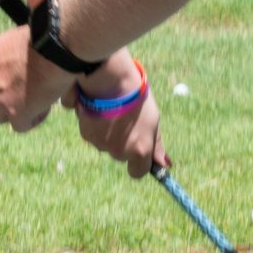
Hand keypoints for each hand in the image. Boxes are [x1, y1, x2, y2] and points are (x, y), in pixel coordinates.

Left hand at [0, 23, 71, 131]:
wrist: (58, 46)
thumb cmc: (49, 34)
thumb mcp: (22, 36)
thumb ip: (17, 49)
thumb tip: (28, 52)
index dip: (4, 78)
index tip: (21, 77)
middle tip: (17, 96)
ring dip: (10, 113)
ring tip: (31, 106)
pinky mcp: (15, 112)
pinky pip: (19, 126)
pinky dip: (31, 120)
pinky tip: (44, 109)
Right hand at [72, 59, 168, 178]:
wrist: (111, 81)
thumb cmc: (137, 98)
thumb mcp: (153, 120)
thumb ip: (157, 145)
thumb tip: (165, 165)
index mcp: (139, 150)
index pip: (138, 172)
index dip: (138, 162)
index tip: (139, 150)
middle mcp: (119, 152)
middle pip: (121, 154)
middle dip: (123, 142)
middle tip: (125, 119)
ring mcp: (101, 145)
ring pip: (106, 144)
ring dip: (109, 133)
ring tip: (112, 111)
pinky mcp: (86, 135)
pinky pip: (93, 135)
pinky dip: (96, 126)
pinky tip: (100, 109)